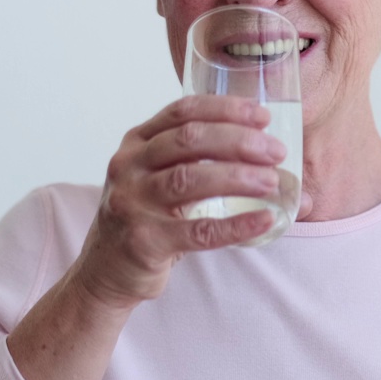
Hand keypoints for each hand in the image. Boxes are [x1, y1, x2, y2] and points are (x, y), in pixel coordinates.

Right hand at [71, 95, 287, 309]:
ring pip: (190, 179)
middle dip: (238, 140)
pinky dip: (236, 225)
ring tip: (272, 181)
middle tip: (275, 151)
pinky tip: (264, 220)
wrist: (105, 270)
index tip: (263, 117)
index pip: (182, 111)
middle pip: (189, 139)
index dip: (225, 109)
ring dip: (238, 177)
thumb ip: (201, 162)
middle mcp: (129, 166)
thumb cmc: (146, 218)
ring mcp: (132, 202)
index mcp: (136, 142)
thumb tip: (274, 163)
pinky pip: (198, 231)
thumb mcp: (159, 177)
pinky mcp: (143, 240)